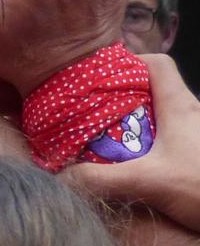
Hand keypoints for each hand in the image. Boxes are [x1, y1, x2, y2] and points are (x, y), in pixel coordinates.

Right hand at [64, 54, 199, 230]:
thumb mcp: (147, 182)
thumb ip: (99, 179)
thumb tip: (60, 176)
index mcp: (181, 106)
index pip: (157, 64)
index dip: (130, 63)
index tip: (101, 79)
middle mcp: (192, 115)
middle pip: (155, 92)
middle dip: (122, 101)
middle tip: (93, 117)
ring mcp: (197, 136)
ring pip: (162, 119)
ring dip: (135, 128)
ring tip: (107, 145)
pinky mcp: (199, 157)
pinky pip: (170, 141)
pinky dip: (148, 148)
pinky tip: (133, 169)